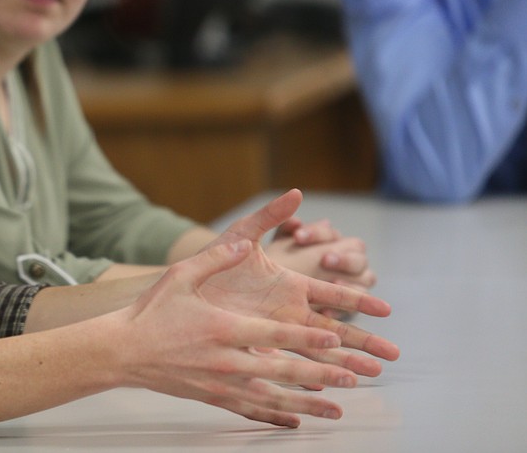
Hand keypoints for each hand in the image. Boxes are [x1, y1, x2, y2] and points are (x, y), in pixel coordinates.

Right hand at [120, 239, 366, 427]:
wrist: (123, 351)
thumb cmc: (151, 312)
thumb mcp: (180, 276)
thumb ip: (214, 259)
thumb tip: (242, 245)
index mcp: (223, 328)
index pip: (276, 335)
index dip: (309, 338)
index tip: (337, 339)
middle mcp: (227, 360)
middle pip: (283, 370)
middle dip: (322, 375)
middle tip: (353, 379)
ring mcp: (221, 383)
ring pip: (274, 397)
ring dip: (308, 403)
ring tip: (337, 409)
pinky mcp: (212, 397)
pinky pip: (250, 410)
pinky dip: (275, 417)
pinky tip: (295, 421)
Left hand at [204, 190, 398, 373]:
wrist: (184, 284)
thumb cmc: (214, 258)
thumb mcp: (242, 234)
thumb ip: (269, 216)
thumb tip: (296, 192)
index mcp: (291, 284)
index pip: (333, 293)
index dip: (359, 300)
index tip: (386, 310)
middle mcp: (289, 310)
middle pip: (336, 327)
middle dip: (366, 339)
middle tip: (394, 354)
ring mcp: (276, 330)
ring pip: (318, 350)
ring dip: (345, 362)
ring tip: (372, 375)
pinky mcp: (258, 345)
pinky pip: (288, 363)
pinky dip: (307, 374)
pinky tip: (324, 387)